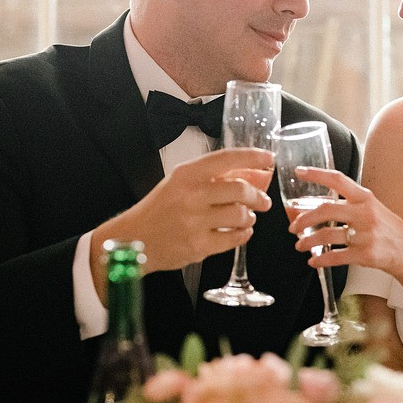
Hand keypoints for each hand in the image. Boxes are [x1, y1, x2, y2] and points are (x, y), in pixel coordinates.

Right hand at [95, 147, 273, 273]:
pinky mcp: (198, 246)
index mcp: (186, 175)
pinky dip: (243, 235)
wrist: (133, 240)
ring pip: (240, 215)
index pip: (226, 158)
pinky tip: (239, 232)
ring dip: (249, 217)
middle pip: (240, 190)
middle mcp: (191, 196)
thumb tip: (251, 174)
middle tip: (263, 201)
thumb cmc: (159, 209)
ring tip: (246, 218)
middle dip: (258, 196)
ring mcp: (194, 222)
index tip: (268, 158)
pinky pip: (234, 239)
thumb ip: (210, 177)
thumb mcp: (178, 183)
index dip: (252, 156)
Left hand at [285, 166, 402, 276]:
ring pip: (326, 235)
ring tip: (300, 245)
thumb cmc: (388, 229)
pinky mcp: (365, 254)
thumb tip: (317, 206)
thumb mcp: (372, 208)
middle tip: (293, 226)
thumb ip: (349, 204)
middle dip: (303, 219)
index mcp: (365, 198)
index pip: (337, 179)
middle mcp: (364, 213)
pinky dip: (320, 260)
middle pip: (325, 210)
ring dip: (307, 242)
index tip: (299, 172)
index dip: (316, 174)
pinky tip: (313, 261)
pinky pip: (335, 257)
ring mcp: (365, 234)